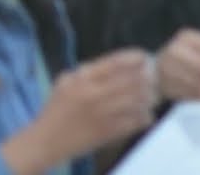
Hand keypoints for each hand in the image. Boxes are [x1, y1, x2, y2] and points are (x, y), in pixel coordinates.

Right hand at [24, 49, 156, 166]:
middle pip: (133, 80)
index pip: (116, 62)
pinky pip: (136, 121)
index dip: (136, 57)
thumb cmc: (57, 108)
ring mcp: (102, 114)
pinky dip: (145, 115)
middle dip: (148, 77)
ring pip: (139, 100)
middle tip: (153, 77)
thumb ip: (91, 70)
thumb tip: (123, 61)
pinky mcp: (108, 132)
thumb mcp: (66, 81)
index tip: (144, 58)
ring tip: (152, 95)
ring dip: (150, 96)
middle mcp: (94, 95)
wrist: (45, 142)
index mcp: (83, 80)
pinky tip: (145, 113)